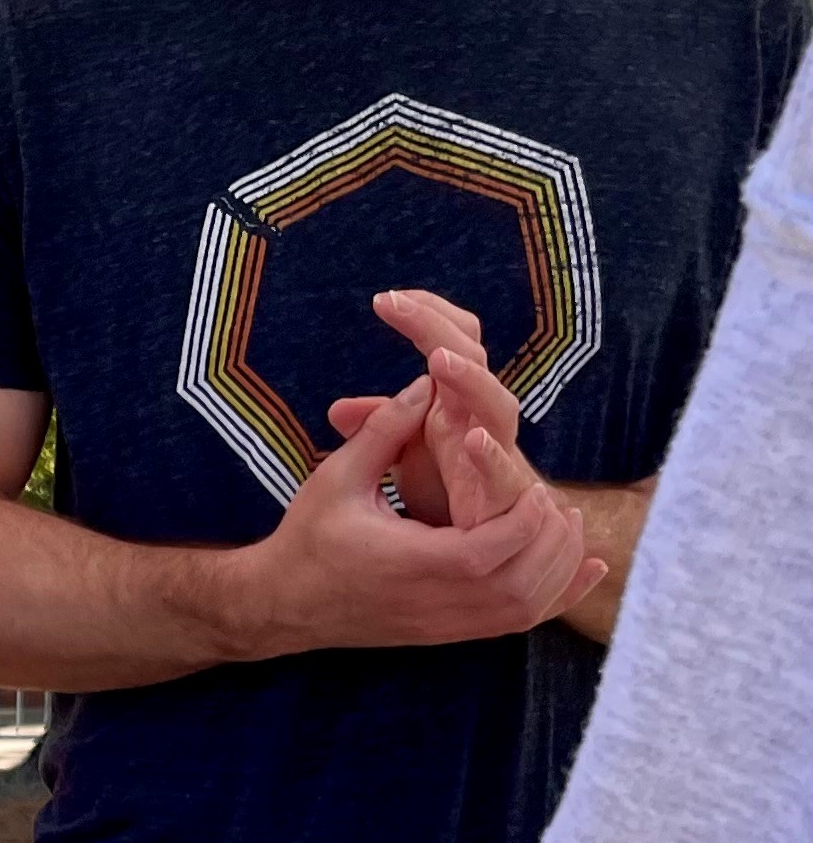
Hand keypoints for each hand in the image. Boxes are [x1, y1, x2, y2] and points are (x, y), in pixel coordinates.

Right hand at [232, 389, 603, 653]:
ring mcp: (442, 625)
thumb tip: (425, 384)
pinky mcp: (446, 634)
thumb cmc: (307, 538)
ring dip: (559, 568)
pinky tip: (585, 571)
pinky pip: (516, 625)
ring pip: (525, 609)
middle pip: (520, 587)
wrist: (281, 602)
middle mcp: (432, 603)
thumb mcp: (337, 479)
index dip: (524, 522)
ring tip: (563, 524)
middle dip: (551, 544)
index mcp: (409, 564)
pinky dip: (558, 599)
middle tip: (556, 502)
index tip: (534, 488)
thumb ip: (384, 431)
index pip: (488, 553)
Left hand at [327, 289, 528, 528]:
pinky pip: (504, 472)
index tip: (384, 298)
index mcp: (454, 402)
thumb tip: (337, 409)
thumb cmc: (445, 490)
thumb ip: (379, 428)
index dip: (426, 315)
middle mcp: (479, 419)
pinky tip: (469, 440)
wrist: (476, 545)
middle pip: (473, 359)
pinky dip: (489, 456)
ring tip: (439, 360)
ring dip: (470, 380)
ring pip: (498, 405)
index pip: (451, 342)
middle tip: (398, 305)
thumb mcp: (402, 455)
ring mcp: (497, 454)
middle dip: (438, 329)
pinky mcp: (505, 498)